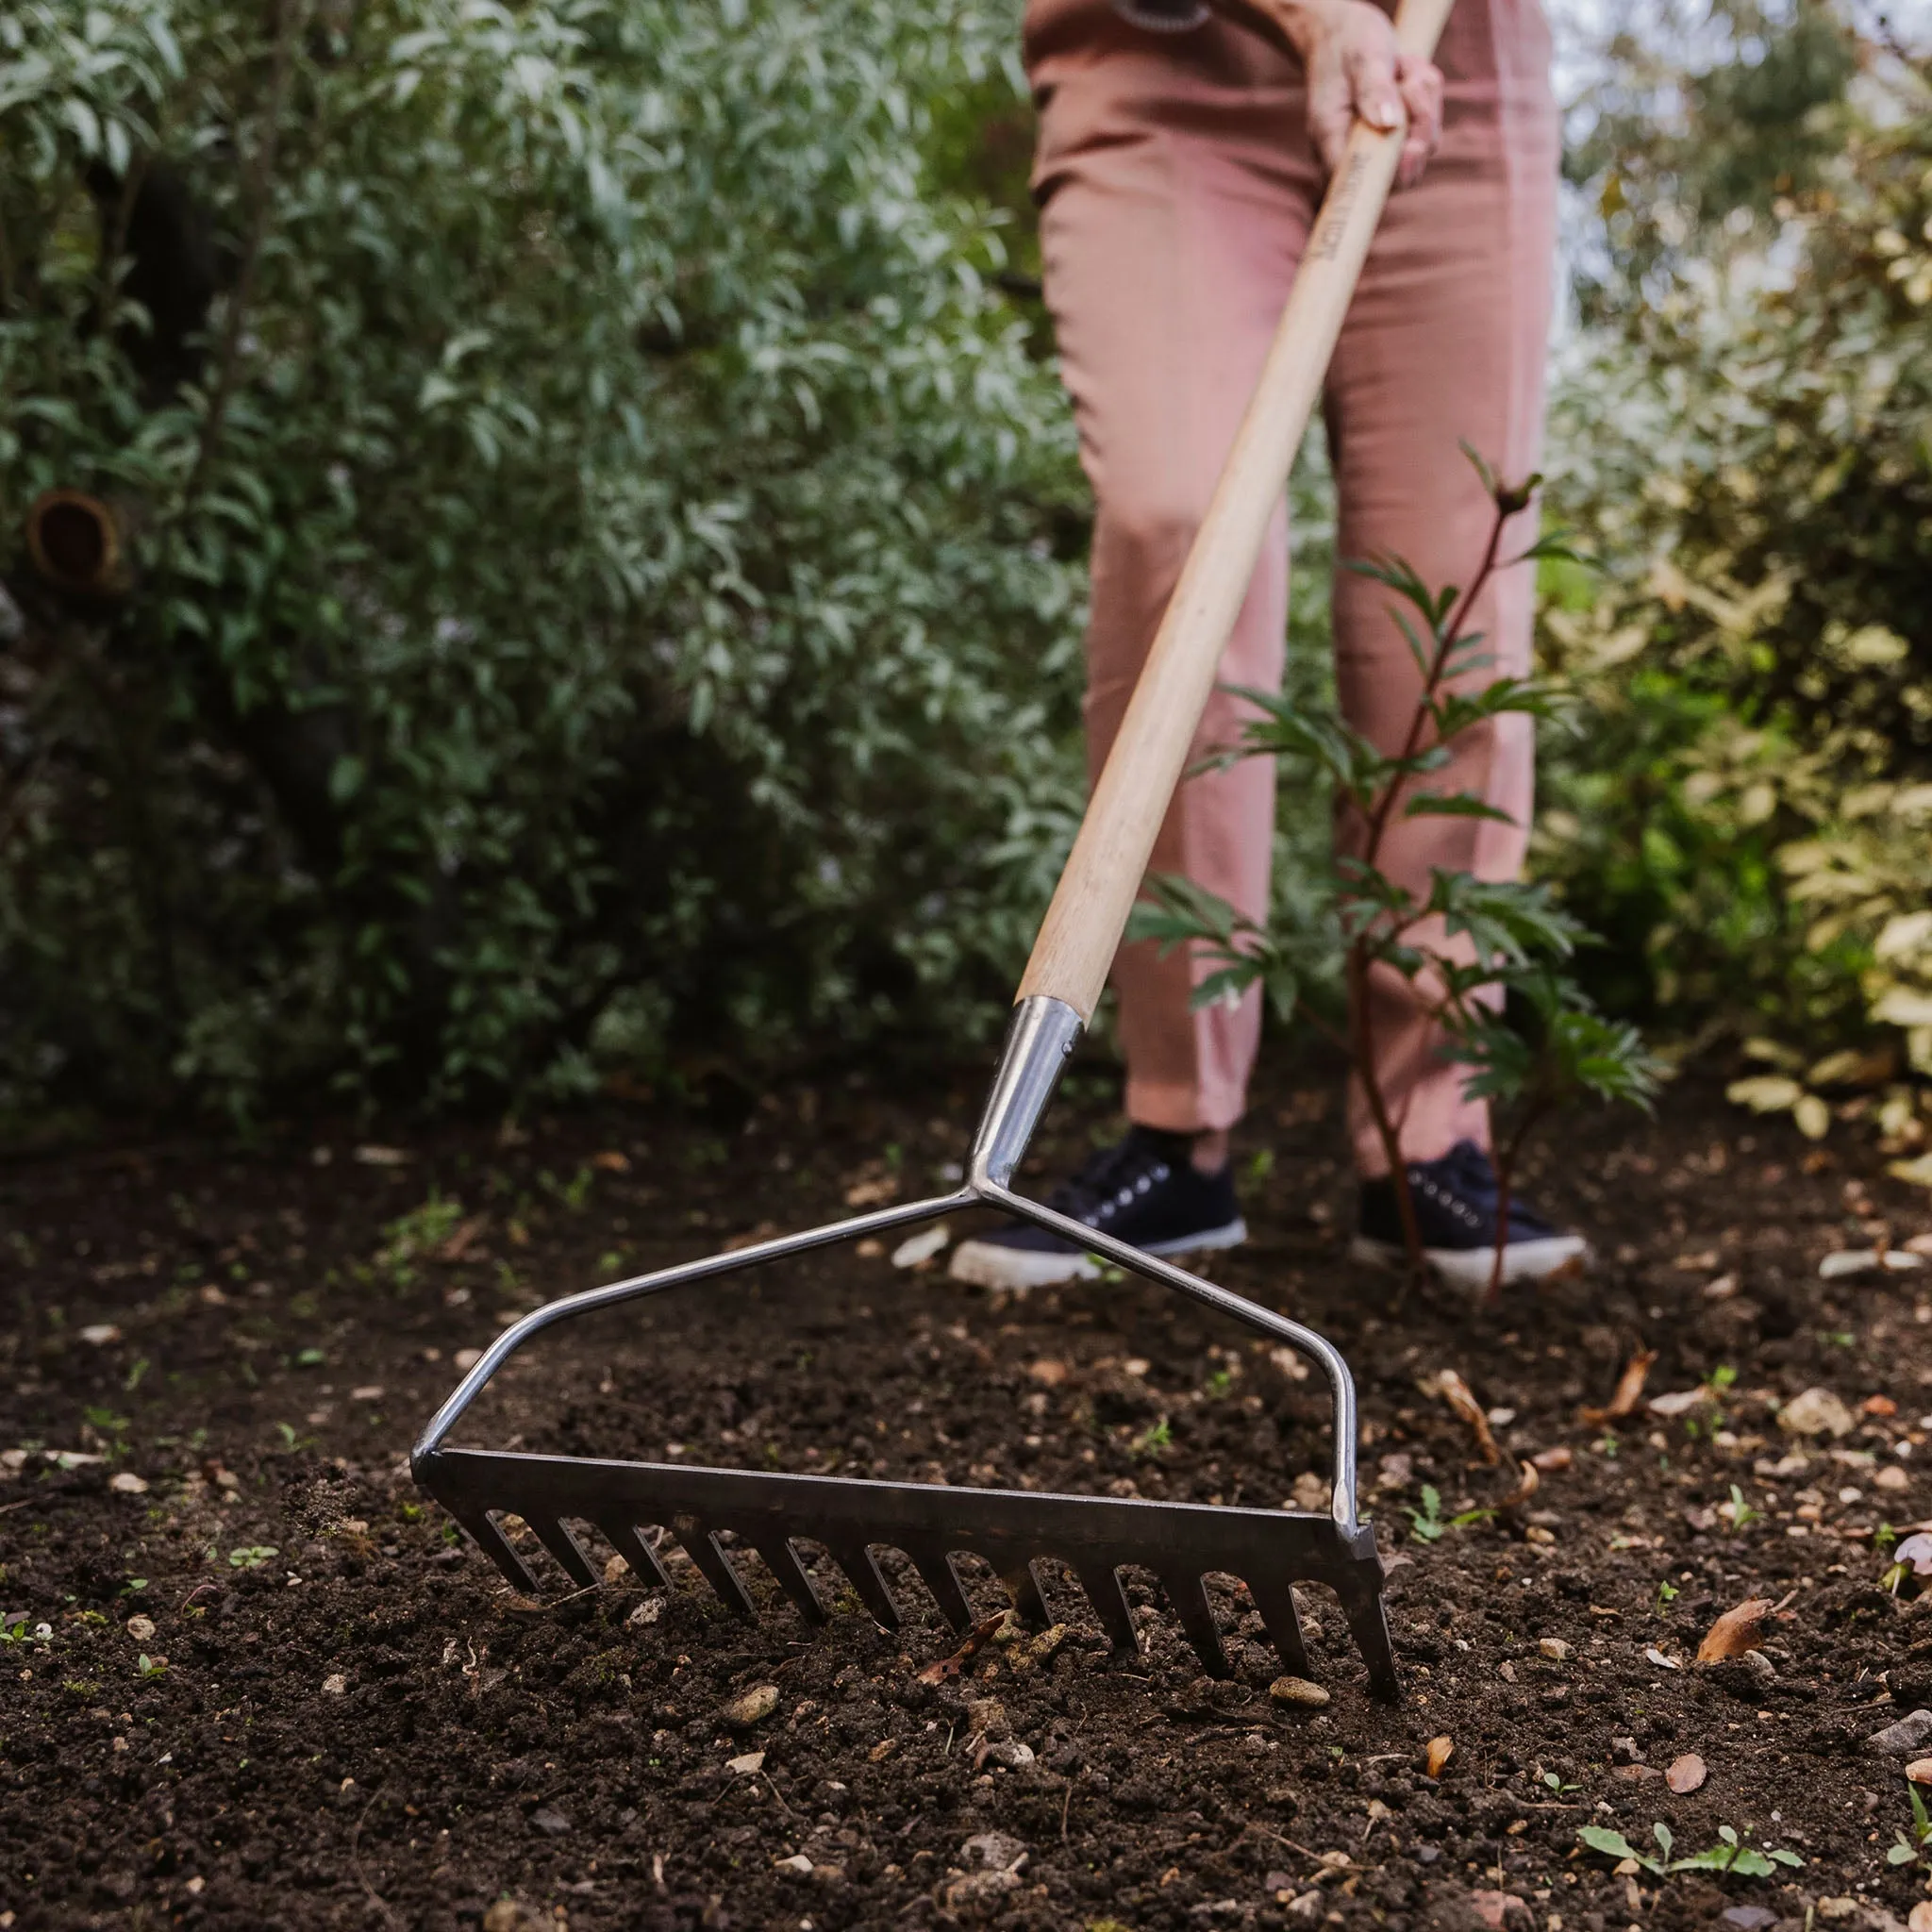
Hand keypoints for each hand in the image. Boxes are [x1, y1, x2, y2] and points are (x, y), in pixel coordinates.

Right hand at [1279, 1, 1443, 187]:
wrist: (1341, 32)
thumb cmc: (1347, 42)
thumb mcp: (1363, 57)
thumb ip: (1375, 91)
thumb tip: (1389, 124)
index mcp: (1332, 141)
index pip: (1362, 185)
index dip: (1394, 174)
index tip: (1413, 147)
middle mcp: (1354, 154)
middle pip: (1404, 171)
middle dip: (1420, 123)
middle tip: (1410, 80)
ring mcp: (1378, 149)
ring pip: (1424, 145)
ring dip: (1425, 99)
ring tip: (1403, 67)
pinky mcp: (1397, 139)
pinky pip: (1429, 127)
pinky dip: (1428, 95)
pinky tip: (1407, 71)